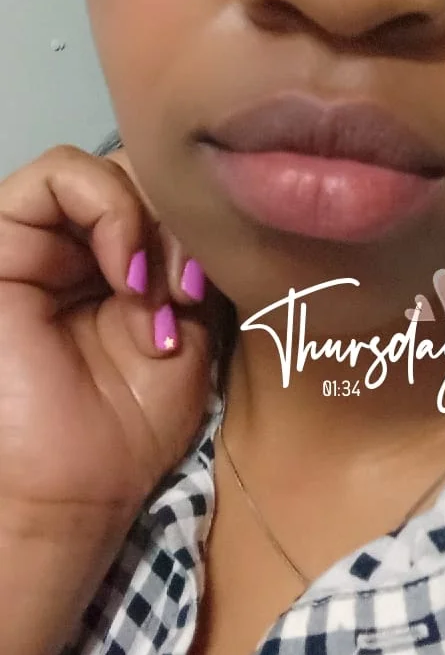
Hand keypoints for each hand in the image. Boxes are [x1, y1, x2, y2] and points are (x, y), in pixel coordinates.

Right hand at [0, 145, 212, 535]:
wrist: (73, 489)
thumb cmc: (128, 424)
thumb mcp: (191, 330)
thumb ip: (199, 262)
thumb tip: (213, 209)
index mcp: (122, 260)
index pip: (168, 191)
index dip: (199, 222)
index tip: (207, 290)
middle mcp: (79, 242)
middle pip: (143, 172)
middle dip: (178, 222)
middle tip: (186, 291)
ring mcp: (39, 238)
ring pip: (106, 164)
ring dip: (146, 221)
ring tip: (150, 291)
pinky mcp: (2, 240)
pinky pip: (56, 173)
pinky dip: (107, 208)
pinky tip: (124, 272)